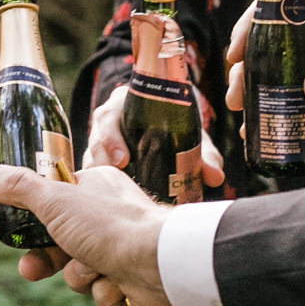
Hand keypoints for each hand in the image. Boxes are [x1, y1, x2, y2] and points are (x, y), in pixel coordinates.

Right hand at [0, 161, 173, 305]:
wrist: (157, 265)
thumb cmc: (108, 225)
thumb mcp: (54, 200)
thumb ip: (19, 188)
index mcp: (93, 187)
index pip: (54, 202)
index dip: (35, 222)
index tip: (19, 233)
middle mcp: (107, 216)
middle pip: (61, 243)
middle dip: (48, 260)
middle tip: (31, 269)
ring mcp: (119, 248)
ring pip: (79, 272)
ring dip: (82, 276)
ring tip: (97, 270)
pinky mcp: (130, 280)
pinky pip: (101, 292)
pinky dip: (105, 292)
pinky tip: (118, 285)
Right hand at [83, 83, 226, 186]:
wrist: (173, 131)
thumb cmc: (179, 128)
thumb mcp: (192, 137)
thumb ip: (204, 155)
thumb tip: (214, 176)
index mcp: (124, 104)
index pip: (108, 115)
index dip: (111, 137)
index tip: (123, 159)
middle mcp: (108, 121)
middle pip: (96, 137)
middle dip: (103, 158)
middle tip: (118, 177)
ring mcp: (100, 142)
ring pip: (90, 157)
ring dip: (98, 176)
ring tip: (110, 194)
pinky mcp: (98, 160)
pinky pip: (90, 173)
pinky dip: (97, 186)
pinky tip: (106, 201)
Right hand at [222, 0, 304, 116]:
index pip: (278, 3)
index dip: (252, 26)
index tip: (238, 54)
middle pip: (267, 34)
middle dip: (248, 65)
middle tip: (236, 93)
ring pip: (272, 59)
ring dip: (255, 83)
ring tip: (241, 109)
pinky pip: (287, 78)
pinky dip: (273, 96)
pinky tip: (259, 117)